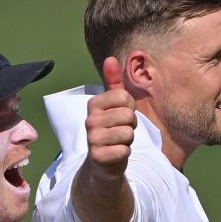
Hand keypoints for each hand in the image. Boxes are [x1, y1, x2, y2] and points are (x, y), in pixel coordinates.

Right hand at [85, 56, 136, 177]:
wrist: (102, 163)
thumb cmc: (111, 130)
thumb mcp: (113, 105)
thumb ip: (113, 82)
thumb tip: (110, 58)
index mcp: (93, 105)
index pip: (125, 97)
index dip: (130, 107)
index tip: (121, 115)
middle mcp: (89, 120)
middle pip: (128, 115)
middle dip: (130, 125)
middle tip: (120, 131)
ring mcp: (92, 139)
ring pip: (127, 133)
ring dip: (128, 140)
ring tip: (118, 142)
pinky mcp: (97, 156)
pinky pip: (124, 150)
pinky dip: (124, 153)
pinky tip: (115, 154)